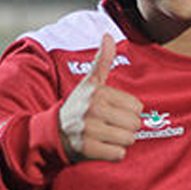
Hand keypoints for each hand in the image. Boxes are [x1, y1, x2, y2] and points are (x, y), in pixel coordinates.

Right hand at [58, 34, 142, 161]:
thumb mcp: (90, 82)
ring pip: (128, 140)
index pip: (137, 107)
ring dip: (121, 141)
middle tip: (109, 125)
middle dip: (126, 127)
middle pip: (135, 124)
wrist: (53, 132)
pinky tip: (101, 146)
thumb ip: (102, 60)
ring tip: (106, 135)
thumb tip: (108, 35)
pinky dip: (113, 153)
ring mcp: (89, 130)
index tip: (112, 110)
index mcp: (98, 93)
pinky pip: (118, 155)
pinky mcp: (87, 149)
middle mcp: (93, 110)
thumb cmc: (78, 106)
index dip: (128, 111)